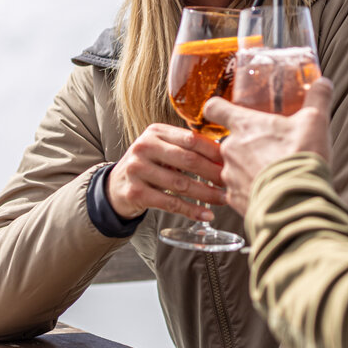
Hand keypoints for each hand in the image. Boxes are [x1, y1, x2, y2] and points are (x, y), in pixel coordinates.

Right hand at [106, 123, 225, 221]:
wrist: (116, 185)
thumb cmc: (148, 165)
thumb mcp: (162, 148)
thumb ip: (186, 146)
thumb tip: (224, 153)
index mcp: (155, 132)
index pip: (191, 138)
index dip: (214, 151)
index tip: (232, 160)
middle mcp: (144, 147)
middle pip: (188, 160)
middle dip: (214, 173)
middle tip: (232, 182)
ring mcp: (137, 170)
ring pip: (181, 184)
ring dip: (206, 194)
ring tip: (223, 199)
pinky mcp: (136, 192)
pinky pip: (170, 203)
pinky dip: (191, 210)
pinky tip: (206, 215)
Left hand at [203, 78, 334, 215]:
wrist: (295, 201)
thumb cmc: (299, 158)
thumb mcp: (315, 121)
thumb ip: (317, 99)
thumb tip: (324, 83)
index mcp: (244, 126)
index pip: (214, 108)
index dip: (218, 107)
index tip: (224, 109)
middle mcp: (230, 149)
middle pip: (229, 140)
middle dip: (246, 144)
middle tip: (267, 147)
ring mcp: (230, 176)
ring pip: (233, 167)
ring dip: (248, 168)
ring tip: (272, 172)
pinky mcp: (235, 200)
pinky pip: (238, 192)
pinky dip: (251, 190)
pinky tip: (269, 191)